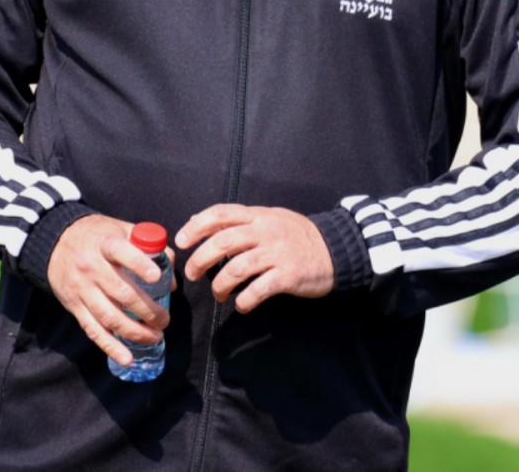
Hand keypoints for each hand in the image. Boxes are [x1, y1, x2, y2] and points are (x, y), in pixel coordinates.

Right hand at [47, 214, 173, 366]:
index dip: (140, 264)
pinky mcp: (75, 307)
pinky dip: (111, 347)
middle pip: (121, 292)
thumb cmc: (97, 236)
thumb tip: (171, 281)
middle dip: (147, 310)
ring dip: (135, 331)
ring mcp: (82, 289)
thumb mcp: (121, 229)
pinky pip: (93, 331)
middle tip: (165, 320)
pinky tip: (128, 358)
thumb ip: (150, 247)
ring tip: (155, 337)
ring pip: (109, 317)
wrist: (55, 242)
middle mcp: (92, 267)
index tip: (157, 277)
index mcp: (105, 243)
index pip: (122, 252)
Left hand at [175, 204, 334, 313]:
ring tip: (219, 294)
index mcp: (259, 216)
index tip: (182, 240)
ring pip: (237, 268)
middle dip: (201, 259)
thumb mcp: (271, 218)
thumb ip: (241, 221)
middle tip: (193, 274)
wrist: (336, 249)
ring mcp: (277, 253)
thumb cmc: (298, 235)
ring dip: (220, 285)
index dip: (198, 225)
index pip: (222, 214)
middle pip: (224, 242)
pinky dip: (245, 301)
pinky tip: (242, 305)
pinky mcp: (288, 275)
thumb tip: (202, 220)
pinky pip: (259, 289)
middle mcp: (266, 231)